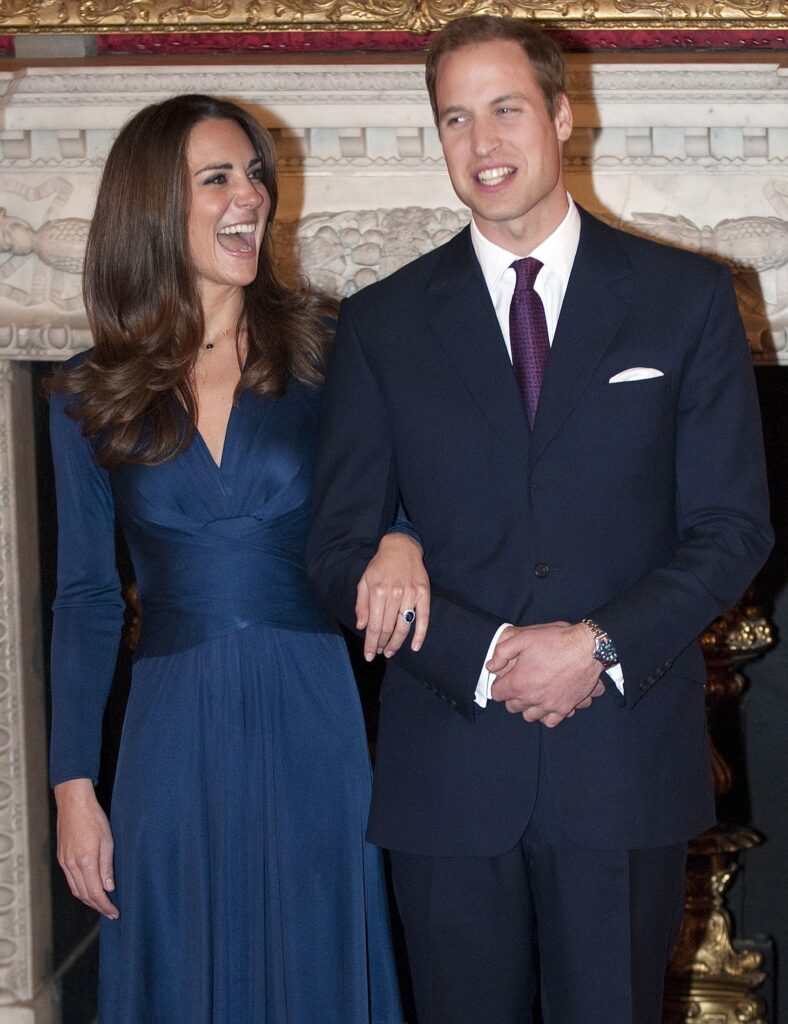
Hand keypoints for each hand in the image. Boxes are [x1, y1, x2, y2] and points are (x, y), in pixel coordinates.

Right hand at [55, 778, 117, 918]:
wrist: (74, 803)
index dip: (105, 905)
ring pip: (76, 889)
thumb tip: (109, 887)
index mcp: (85, 861)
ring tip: (101, 905)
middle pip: (84, 895)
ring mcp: (65, 862)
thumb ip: (107, 866)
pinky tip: (89, 889)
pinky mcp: (62, 857)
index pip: (95, 893)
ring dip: (88, 900)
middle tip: (110, 913)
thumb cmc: (93, 818)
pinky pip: (70, 880)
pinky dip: (80, 889)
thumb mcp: (107, 841)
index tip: (114, 912)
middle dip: (98, 906)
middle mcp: (72, 865)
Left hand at [356, 532, 429, 660]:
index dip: (371, 643)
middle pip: (388, 628)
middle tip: (380, 652)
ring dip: (397, 643)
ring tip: (391, 651)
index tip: (369, 655)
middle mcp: (394, 593)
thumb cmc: (380, 565)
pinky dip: (420, 634)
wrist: (401, 547)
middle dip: (383, 644)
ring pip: (404, 626)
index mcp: (378, 591)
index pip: (374, 625)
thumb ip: (362, 604)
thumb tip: (361, 626)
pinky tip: (415, 646)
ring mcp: (410, 594)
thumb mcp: (364, 581)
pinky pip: (423, 618)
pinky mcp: (423, 593)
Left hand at [487, 621, 605, 726]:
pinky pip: (551, 722)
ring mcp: (549, 705)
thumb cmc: (556, 641)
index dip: (498, 684)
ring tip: (533, 694)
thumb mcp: (524, 637)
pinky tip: (548, 704)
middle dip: (512, 696)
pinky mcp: (565, 708)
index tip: (505, 678)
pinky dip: (547, 716)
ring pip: (530, 716)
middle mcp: (532, 698)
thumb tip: (491, 666)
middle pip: (512, 707)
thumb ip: (502, 652)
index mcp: (518, 682)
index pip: (497, 693)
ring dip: (528, 707)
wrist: (588, 648)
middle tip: (519, 684)